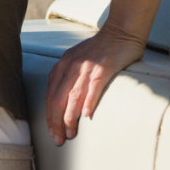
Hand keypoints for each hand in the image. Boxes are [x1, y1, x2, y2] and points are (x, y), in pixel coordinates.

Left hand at [44, 24, 145, 145]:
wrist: (120, 30)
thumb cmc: (100, 49)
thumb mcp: (77, 60)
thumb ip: (70, 77)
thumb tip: (66, 102)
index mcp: (63, 65)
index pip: (50, 94)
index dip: (49, 115)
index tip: (52, 131)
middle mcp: (71, 66)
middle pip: (57, 98)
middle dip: (56, 121)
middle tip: (59, 139)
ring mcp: (87, 66)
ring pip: (73, 95)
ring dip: (70, 117)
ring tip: (70, 133)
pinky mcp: (104, 66)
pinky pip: (94, 86)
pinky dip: (89, 101)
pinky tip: (87, 115)